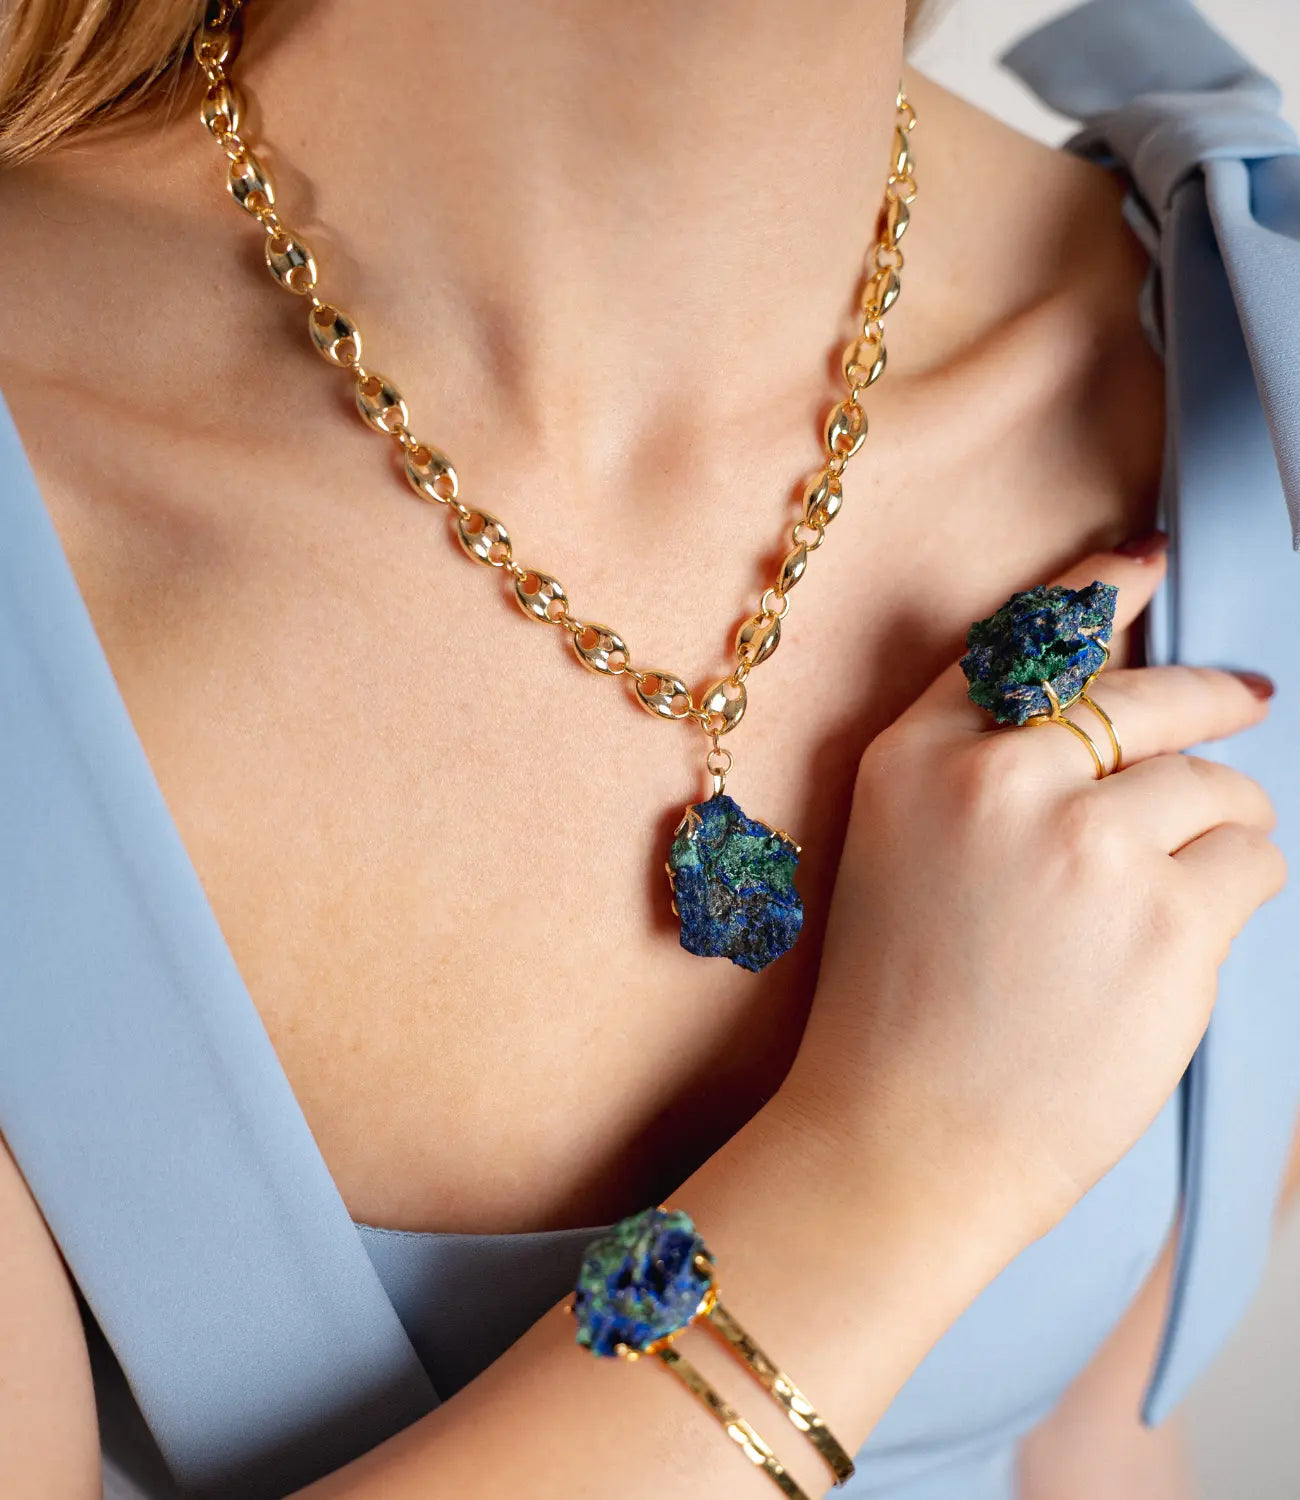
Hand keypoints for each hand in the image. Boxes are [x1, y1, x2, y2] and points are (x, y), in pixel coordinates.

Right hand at [785, 544, 1284, 1256]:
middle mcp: (996, 778)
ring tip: (1160, 902)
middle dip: (1209, 701)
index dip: (1099, 591)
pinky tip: (1177, 942)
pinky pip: (1250, 859)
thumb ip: (975, 761)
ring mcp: (1085, 842)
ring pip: (1214, 784)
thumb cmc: (899, 1006)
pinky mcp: (1165, 917)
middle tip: (1246, 698)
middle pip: (1148, 698)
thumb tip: (1109, 692)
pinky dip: (1236, 889)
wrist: (905, 1139)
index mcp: (915, 759)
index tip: (1146, 561)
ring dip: (1213, 830)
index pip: (1024, 639)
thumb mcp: (898, 851)